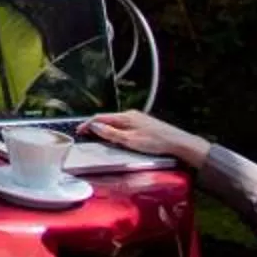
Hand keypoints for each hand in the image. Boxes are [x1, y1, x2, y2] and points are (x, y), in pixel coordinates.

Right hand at [84, 109, 208, 168]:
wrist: (177, 142)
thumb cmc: (155, 142)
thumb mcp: (130, 140)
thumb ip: (111, 134)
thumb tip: (95, 126)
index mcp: (125, 117)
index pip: (101, 117)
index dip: (88, 124)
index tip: (79, 131)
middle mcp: (130, 114)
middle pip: (107, 119)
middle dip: (95, 126)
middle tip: (86, 135)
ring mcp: (137, 118)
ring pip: (115, 122)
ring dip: (105, 128)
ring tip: (98, 138)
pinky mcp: (142, 124)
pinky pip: (123, 125)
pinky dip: (114, 130)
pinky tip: (116, 137)